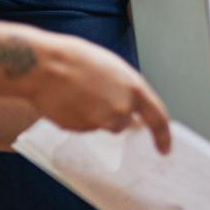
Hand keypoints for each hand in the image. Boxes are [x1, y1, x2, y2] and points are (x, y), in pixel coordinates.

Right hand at [26, 31, 171, 151]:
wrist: (44, 66)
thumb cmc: (76, 60)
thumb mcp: (113, 69)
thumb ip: (126, 90)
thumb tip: (131, 109)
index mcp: (135, 89)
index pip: (158, 119)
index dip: (163, 136)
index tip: (165, 149)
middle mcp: (121, 109)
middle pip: (122, 124)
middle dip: (111, 115)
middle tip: (93, 97)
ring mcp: (100, 121)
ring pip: (101, 125)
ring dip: (94, 116)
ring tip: (77, 94)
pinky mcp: (80, 128)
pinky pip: (82, 126)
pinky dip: (77, 117)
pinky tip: (66, 100)